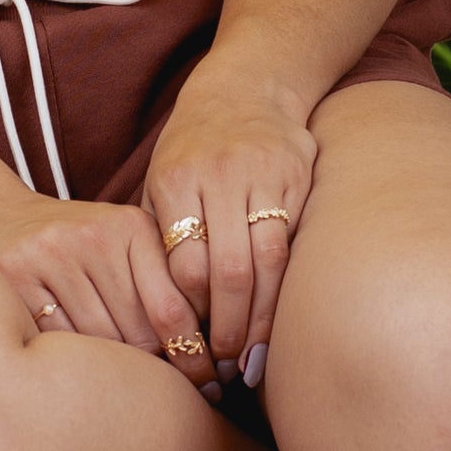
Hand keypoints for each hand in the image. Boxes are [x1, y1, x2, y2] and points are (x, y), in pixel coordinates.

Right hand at [0, 191, 223, 394]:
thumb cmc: (74, 248)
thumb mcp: (121, 248)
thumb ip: (162, 287)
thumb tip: (210, 360)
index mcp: (130, 227)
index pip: (173, 310)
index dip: (195, 358)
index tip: (210, 386)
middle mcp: (92, 236)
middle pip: (138, 336)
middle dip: (160, 373)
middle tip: (178, 400)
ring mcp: (49, 256)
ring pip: (99, 346)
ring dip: (117, 376)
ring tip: (130, 393)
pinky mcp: (15, 278)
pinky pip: (58, 345)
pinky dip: (73, 366)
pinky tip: (79, 372)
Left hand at [141, 66, 317, 387]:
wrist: (247, 85)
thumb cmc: (194, 144)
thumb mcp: (161, 176)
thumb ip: (160, 232)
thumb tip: (154, 307)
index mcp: (176, 179)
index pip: (183, 262)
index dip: (188, 310)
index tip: (189, 341)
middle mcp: (218, 175)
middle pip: (227, 269)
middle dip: (228, 326)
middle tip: (225, 364)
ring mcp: (262, 174)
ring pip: (266, 261)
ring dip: (260, 316)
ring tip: (251, 354)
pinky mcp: (296, 175)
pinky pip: (292, 242)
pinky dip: (284, 285)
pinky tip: (277, 315)